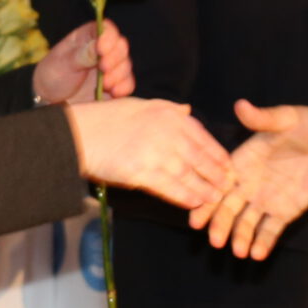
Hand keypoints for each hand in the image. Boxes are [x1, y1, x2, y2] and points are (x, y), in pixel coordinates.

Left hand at [34, 21, 132, 104]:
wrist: (51, 102)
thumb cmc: (53, 75)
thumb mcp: (62, 63)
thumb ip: (81, 55)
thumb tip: (98, 45)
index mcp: (88, 38)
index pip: (106, 29)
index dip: (108, 37)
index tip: (102, 49)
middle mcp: (102, 51)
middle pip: (121, 46)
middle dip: (115, 58)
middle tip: (103, 68)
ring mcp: (110, 68)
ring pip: (126, 65)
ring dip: (119, 74)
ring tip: (105, 84)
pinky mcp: (114, 86)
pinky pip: (127, 84)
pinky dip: (124, 87)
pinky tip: (114, 92)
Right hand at [66, 98, 228, 211]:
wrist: (79, 135)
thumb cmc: (106, 118)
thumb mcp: (140, 103)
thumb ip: (167, 109)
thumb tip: (187, 110)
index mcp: (168, 114)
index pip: (202, 136)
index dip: (218, 154)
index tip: (227, 166)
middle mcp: (167, 132)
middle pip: (201, 158)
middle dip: (217, 174)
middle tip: (228, 187)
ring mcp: (156, 153)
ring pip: (190, 176)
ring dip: (206, 189)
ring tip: (215, 199)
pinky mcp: (143, 173)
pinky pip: (171, 189)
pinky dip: (186, 197)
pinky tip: (195, 204)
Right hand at [189, 100, 307, 259]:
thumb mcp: (286, 118)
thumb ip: (263, 118)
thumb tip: (240, 105)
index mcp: (243, 161)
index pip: (219, 183)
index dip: (207, 199)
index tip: (195, 214)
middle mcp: (250, 183)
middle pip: (228, 207)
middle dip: (220, 224)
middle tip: (213, 240)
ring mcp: (267, 199)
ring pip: (247, 222)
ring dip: (240, 237)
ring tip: (237, 252)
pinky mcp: (286, 211)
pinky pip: (270, 230)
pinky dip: (263, 242)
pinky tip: (256, 255)